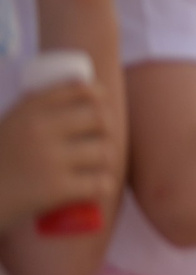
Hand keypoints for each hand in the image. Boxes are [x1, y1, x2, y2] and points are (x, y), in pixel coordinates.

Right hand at [0, 78, 114, 230]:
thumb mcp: (8, 125)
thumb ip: (33, 109)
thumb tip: (78, 86)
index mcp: (28, 111)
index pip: (79, 90)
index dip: (98, 95)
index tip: (102, 104)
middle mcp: (40, 129)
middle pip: (99, 118)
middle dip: (107, 130)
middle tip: (102, 141)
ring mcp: (50, 159)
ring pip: (103, 151)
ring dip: (105, 161)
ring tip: (96, 167)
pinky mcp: (56, 188)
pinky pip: (99, 181)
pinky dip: (103, 185)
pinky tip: (98, 186)